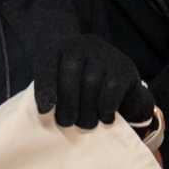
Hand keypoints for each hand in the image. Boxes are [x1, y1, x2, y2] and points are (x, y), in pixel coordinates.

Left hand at [34, 34, 153, 128]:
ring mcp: (103, 53)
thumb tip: (46, 111)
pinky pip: (111, 88)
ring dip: (87, 111)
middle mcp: (80, 45)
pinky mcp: (124, 66)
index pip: (47, 63)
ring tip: (87, 122)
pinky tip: (105, 115)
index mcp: (57, 49)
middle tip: (67, 122)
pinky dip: (106, 107)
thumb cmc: (78, 90)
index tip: (44, 110)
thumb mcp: (58, 88)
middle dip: (67, 106)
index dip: (44, 87)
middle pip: (69, 78)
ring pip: (90, 84)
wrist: (114, 82)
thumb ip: (51, 95)